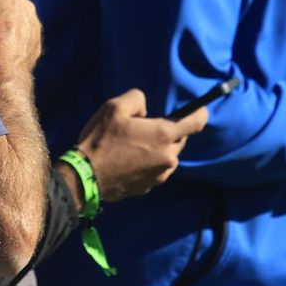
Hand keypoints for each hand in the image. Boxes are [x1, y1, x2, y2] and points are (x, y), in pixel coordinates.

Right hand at [71, 89, 207, 203]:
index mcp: (163, 134)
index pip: (196, 122)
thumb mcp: (114, 107)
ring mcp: (160, 174)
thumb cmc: (100, 140)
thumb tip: (145, 109)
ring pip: (168, 156)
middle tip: (142, 130)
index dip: (200, 113)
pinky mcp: (150, 187)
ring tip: (132, 147)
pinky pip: (156, 171)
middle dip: (167, 133)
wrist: (85, 177)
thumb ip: (137, 98)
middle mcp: (168, 156)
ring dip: (157, 150)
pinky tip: (128, 162)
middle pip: (179, 140)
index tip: (199, 109)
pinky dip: (148, 164)